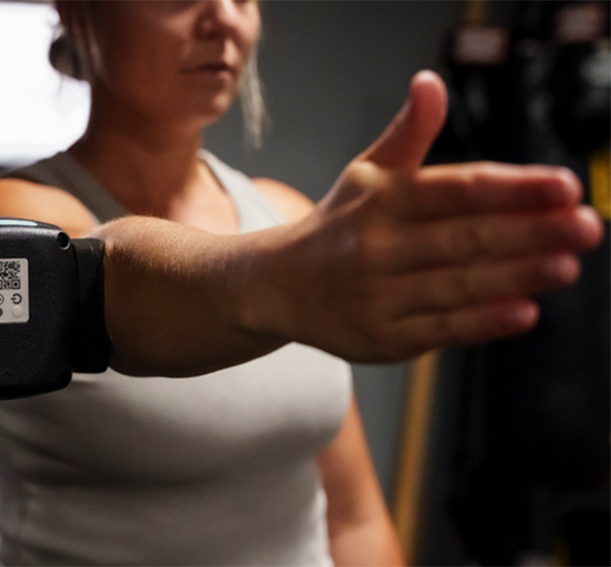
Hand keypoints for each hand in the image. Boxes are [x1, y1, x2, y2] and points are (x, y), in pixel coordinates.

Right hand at [257, 71, 603, 361]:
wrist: (280, 286)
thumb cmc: (338, 225)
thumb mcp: (366, 174)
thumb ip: (408, 134)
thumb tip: (430, 83)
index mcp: (381, 200)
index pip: (457, 189)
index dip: (514, 187)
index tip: (563, 186)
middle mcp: (377, 247)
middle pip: (465, 238)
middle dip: (531, 232)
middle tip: (585, 227)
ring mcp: (378, 296)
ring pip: (458, 285)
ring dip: (517, 276)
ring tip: (565, 266)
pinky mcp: (381, 337)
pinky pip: (440, 330)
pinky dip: (483, 322)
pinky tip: (523, 312)